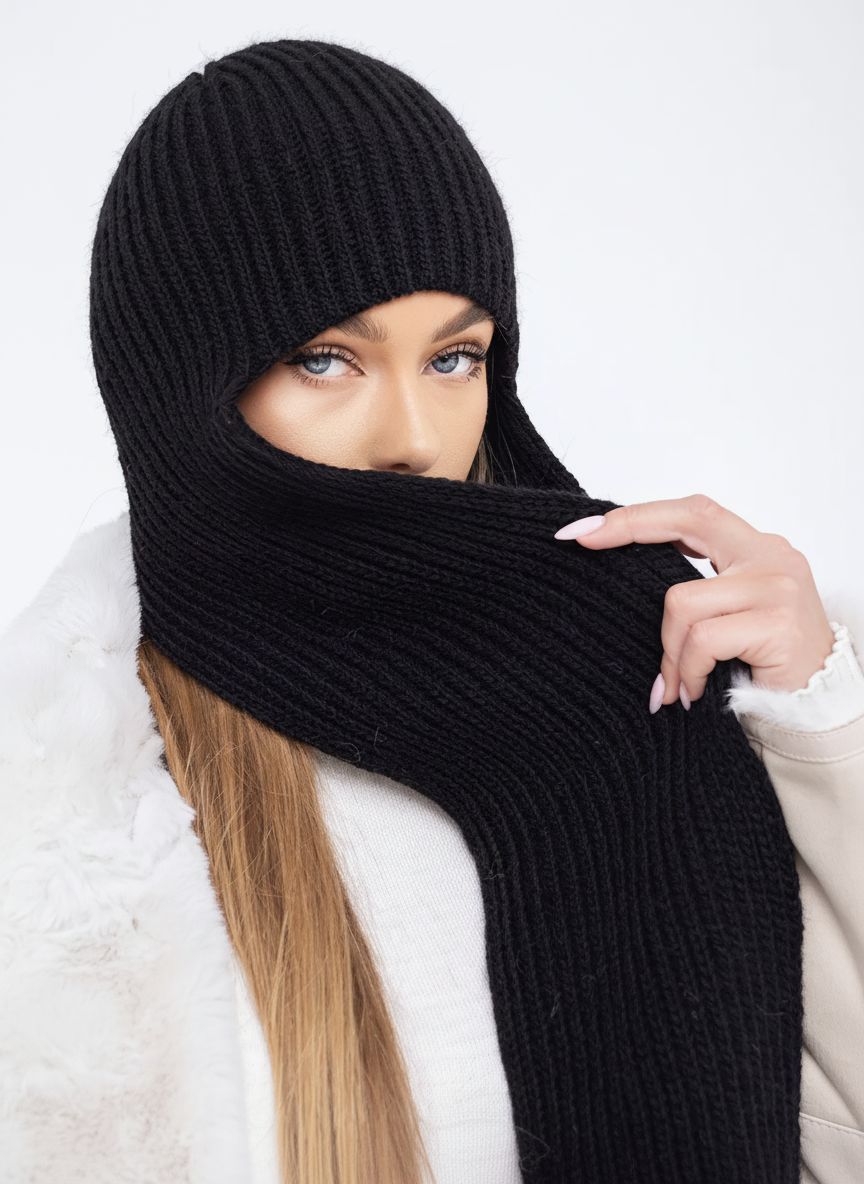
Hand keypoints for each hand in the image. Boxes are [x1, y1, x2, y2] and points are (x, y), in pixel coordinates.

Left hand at [554, 495, 834, 711]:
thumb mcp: (727, 615)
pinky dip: (686, 670)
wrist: (818, 710)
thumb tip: (622, 579)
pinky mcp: (777, 622)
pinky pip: (702, 640)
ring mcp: (777, 586)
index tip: (583, 528)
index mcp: (755, 548)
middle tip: (582, 546)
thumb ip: (694, 590)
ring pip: (682, 601)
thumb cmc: (764, 665)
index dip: (636, 515)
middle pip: (689, 520)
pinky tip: (691, 693)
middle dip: (627, 529)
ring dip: (668, 652)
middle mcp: (771, 555)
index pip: (691, 512)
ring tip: (674, 684)